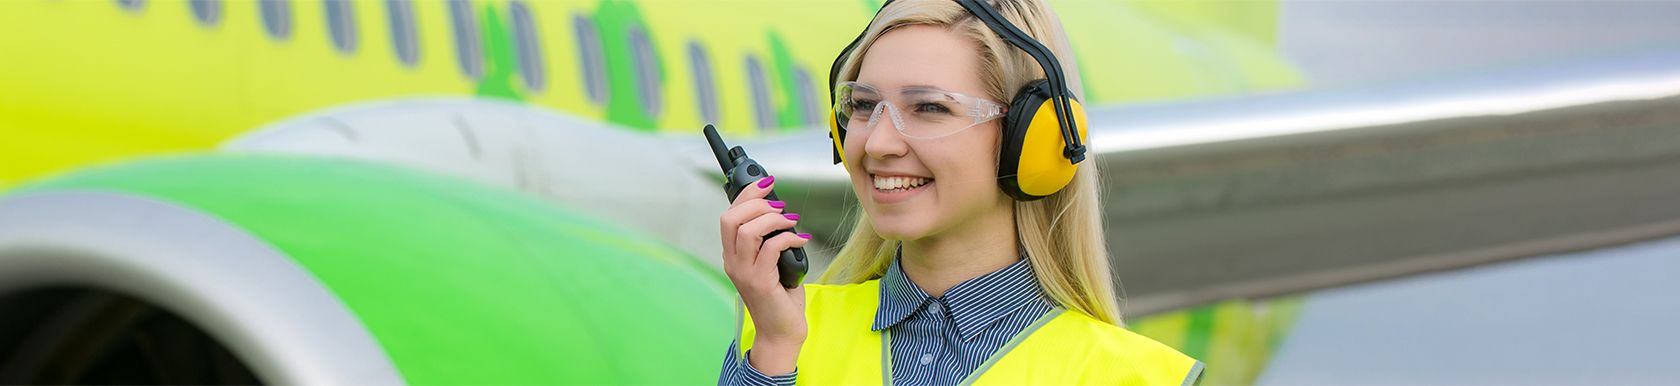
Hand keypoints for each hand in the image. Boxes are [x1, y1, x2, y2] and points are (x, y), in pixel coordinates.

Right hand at [719, 175, 808, 373]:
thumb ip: (770, 242)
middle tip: (781, 206)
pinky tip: (800, 239)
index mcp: (732, 255)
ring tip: (790, 221)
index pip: (729, 215)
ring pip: (748, 230)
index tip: (767, 183)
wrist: (780, 333)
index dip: (747, 194)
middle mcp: (732, 262)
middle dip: (757, 203)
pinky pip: (771, 248)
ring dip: (773, 219)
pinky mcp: (760, 282)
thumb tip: (784, 214)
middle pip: (731, 218)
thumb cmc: (780, 299)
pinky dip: (787, 238)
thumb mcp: (772, 264)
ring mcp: (744, 273)